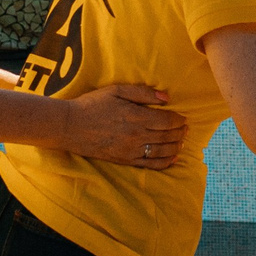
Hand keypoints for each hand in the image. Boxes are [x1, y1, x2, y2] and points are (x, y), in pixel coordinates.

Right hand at [62, 84, 186, 169]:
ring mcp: (131, 150)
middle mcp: (137, 136)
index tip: (183, 118)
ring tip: (182, 142)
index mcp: (136, 117)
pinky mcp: (124, 160)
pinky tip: (172, 158)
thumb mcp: (116, 91)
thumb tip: (166, 98)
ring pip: (162, 151)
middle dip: (180, 133)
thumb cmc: (92, 105)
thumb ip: (143, 93)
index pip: (167, 121)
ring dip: (176, 147)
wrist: (69, 126)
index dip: (179, 120)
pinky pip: (150, 164)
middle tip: (186, 129)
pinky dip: (164, 162)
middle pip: (167, 136)